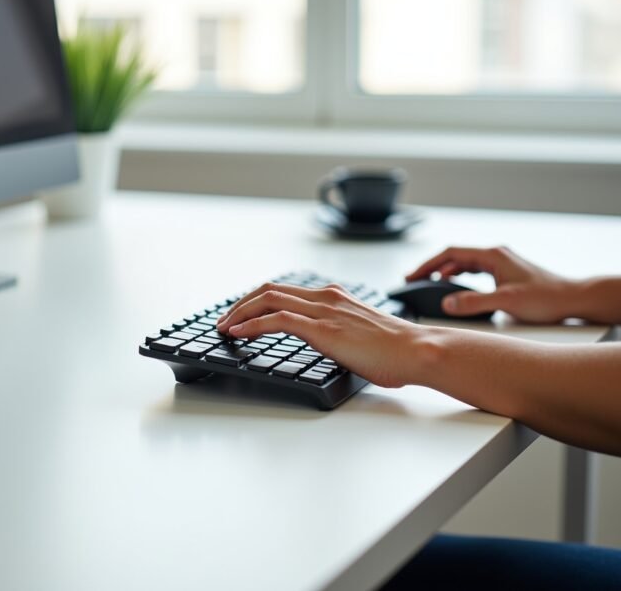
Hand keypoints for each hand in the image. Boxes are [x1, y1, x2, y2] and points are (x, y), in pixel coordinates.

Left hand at [217, 282, 426, 387]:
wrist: (416, 351)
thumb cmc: (395, 350)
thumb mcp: (359, 333)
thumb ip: (338, 331)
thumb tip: (327, 344)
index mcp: (333, 296)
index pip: (285, 289)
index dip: (257, 300)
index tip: (241, 313)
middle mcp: (325, 297)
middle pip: (270, 289)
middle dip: (241, 304)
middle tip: (224, 320)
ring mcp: (323, 310)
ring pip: (268, 299)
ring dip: (239, 312)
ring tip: (224, 327)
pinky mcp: (322, 328)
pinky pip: (278, 319)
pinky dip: (252, 324)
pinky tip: (239, 333)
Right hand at [406, 246, 577, 322]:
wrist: (574, 299)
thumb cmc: (547, 298)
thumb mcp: (506, 302)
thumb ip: (474, 303)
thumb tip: (447, 303)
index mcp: (492, 256)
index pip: (450, 254)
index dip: (428, 264)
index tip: (413, 275)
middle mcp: (496, 255)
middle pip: (454, 256)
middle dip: (432, 267)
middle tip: (415, 279)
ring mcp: (501, 263)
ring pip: (464, 263)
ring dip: (445, 271)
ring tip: (430, 282)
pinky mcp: (506, 273)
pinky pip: (475, 270)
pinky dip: (460, 276)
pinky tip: (456, 286)